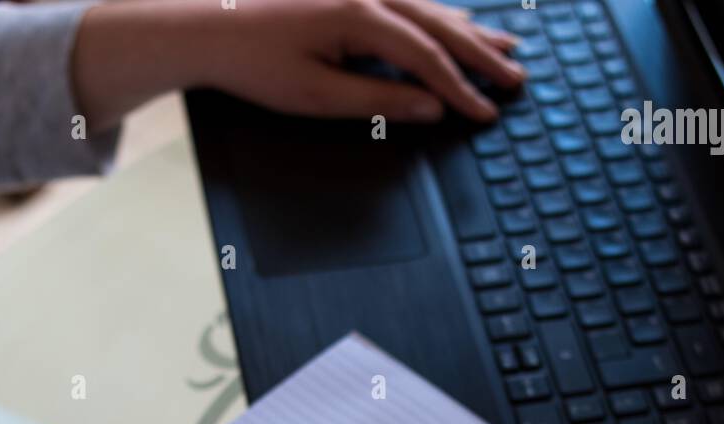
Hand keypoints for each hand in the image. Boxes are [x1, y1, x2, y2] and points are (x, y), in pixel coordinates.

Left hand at [73, 0, 525, 131]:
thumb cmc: (254, 63)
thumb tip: (431, 107)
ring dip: (469, 30)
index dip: (462, 89)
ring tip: (504, 48)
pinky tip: (455, 24)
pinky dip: (438, 15)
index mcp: (361, 14)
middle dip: (481, 56)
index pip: (428, 58)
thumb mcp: (318, 96)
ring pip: (429, 6)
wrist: (207, 23)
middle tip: (516, 81)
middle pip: (440, 24)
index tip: (486, 114)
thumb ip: (380, 101)